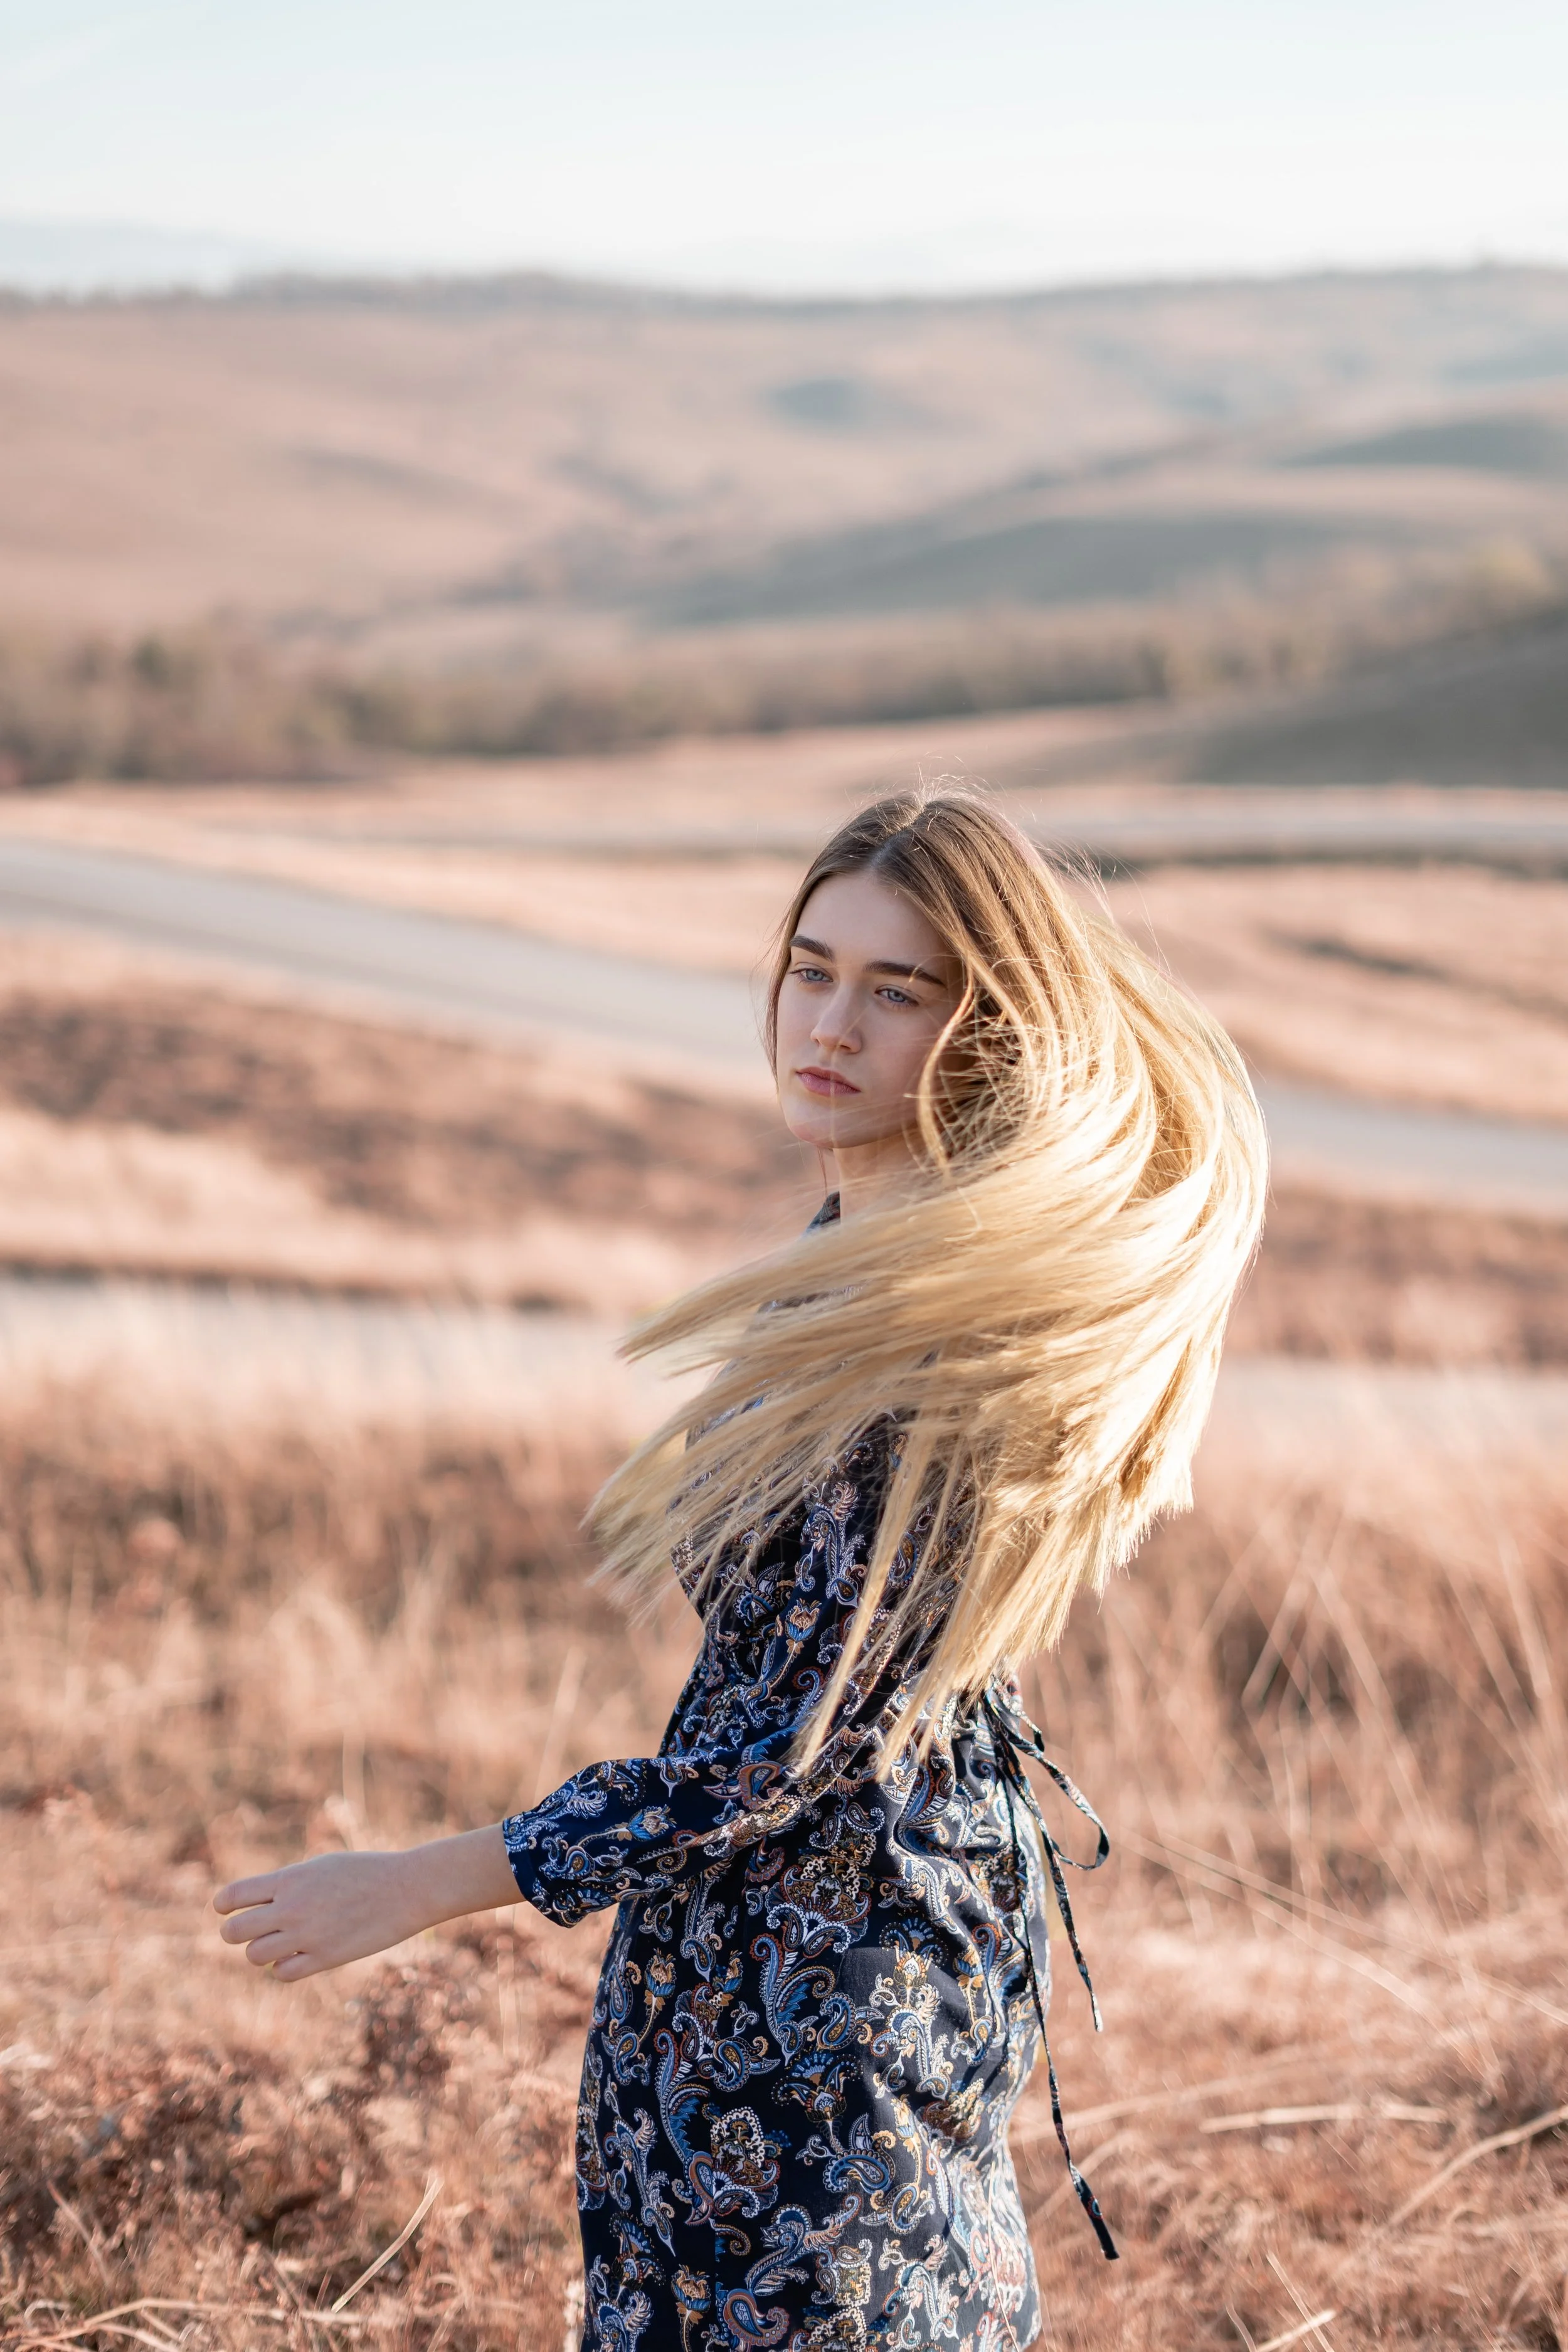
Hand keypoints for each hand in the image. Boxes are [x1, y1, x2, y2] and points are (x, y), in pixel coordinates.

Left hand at [214, 1825, 519, 1981]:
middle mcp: (292, 1907)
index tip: (226, 1909)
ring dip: (261, 1951)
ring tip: (278, 1944)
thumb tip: (256, 1903)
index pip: (232, 1896)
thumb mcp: (321, 1866)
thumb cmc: (364, 1872)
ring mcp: (307, 1935)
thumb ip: (287, 1884)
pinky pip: (283, 1973)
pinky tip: (299, 1956)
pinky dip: (284, 1967)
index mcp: (290, 1879)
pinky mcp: (325, 1958)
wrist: (406, 1888)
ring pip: (254, 1956)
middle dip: (234, 1933)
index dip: (223, 1905)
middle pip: (234, 1932)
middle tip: (250, 1931)